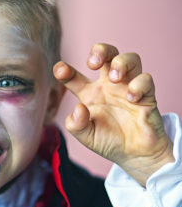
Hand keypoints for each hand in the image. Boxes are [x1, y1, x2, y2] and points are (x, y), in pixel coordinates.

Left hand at [53, 43, 173, 186]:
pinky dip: (138, 84)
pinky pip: (146, 79)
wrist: (134, 156)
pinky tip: (131, 97)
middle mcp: (108, 86)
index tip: (60, 70)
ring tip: (115, 78)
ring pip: (130, 58)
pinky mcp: (146, 96)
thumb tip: (79, 108)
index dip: (65, 70)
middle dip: (100, 50)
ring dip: (121, 62)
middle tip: (93, 63)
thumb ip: (76, 125)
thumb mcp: (86, 136)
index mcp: (89, 93)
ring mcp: (127, 88)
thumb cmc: (108, 140)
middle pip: (107, 54)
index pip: (74, 75)